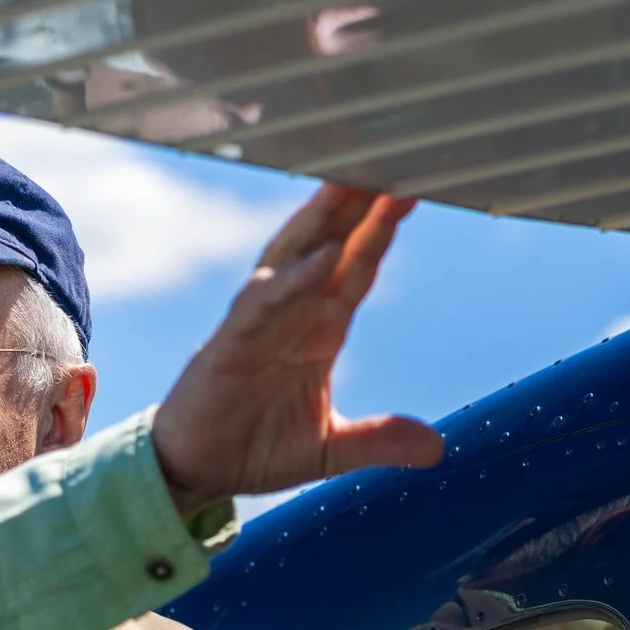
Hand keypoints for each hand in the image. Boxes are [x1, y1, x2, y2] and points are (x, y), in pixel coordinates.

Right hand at [151, 185, 444, 512]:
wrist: (194, 470)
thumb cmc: (253, 446)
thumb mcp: (329, 450)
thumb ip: (378, 441)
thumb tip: (435, 448)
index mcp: (319, 329)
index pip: (357, 267)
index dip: (382, 230)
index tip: (415, 190)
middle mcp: (291, 313)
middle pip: (330, 244)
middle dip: (359, 204)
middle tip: (394, 158)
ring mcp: (259, 322)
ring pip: (294, 257)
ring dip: (324, 220)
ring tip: (356, 182)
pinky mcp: (232, 343)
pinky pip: (264, 302)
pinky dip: (294, 280)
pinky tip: (322, 258)